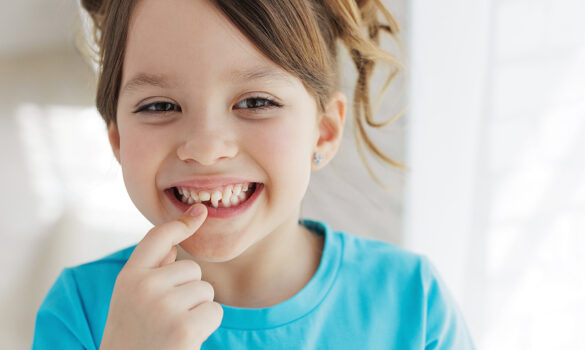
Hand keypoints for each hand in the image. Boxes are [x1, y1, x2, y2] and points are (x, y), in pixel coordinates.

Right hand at [100, 204, 222, 349]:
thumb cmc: (134, 336)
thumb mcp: (131, 299)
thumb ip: (152, 269)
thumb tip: (183, 231)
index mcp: (128, 278)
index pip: (156, 238)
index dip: (180, 224)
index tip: (199, 212)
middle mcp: (143, 288)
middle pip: (192, 269)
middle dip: (188, 291)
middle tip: (165, 318)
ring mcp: (163, 307)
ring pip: (206, 290)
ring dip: (198, 310)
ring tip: (172, 330)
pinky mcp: (184, 328)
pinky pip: (214, 311)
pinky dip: (206, 326)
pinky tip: (185, 339)